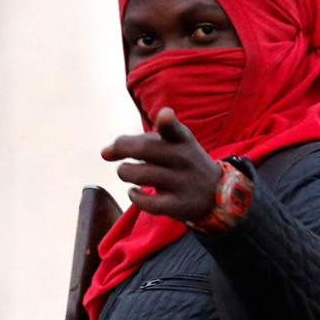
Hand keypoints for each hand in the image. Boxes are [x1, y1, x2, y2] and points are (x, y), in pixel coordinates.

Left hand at [102, 107, 221, 221]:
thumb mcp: (168, 145)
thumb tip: (104, 152)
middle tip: (114, 155)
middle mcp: (184, 159)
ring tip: (128, 173)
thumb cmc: (180, 162)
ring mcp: (182, 183)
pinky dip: (134, 196)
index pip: (176, 129)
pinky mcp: (178, 205)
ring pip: (140, 175)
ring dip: (125, 172)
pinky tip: (134, 192)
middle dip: (122, 149)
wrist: (216, 192)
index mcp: (182, 139)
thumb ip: (135, 143)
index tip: (165, 115)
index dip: (168, 122)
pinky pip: (147, 203)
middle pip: (145, 149)